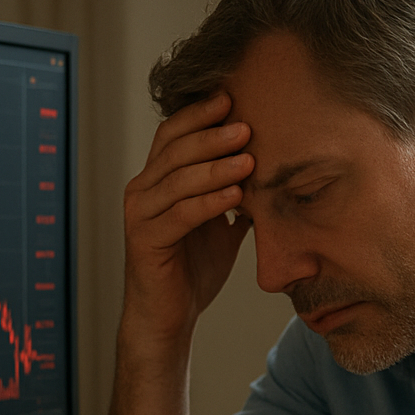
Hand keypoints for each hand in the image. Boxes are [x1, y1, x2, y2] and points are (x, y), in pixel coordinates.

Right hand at [121, 93, 255, 341]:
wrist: (169, 317)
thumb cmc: (193, 268)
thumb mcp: (220, 223)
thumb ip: (236, 193)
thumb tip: (274, 169)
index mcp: (158, 180)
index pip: (174, 134)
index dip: (200, 114)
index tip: (235, 97)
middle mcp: (142, 190)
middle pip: (175, 149)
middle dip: (212, 134)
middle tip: (247, 124)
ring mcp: (140, 214)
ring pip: (178, 179)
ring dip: (216, 165)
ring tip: (250, 157)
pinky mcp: (145, 240)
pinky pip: (181, 214)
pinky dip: (210, 202)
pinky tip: (237, 195)